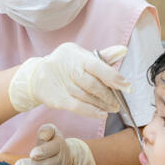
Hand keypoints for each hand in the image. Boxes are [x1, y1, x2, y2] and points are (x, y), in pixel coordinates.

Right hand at [8, 42, 131, 117]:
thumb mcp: (82, 58)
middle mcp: (68, 67)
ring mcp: (60, 82)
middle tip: (118, 103)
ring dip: (101, 104)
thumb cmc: (66, 65)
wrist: (36, 76)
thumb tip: (124, 50)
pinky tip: (101, 114)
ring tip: (112, 109)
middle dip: (108, 95)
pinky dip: (90, 111)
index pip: (98, 65)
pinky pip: (76, 106)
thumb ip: (103, 57)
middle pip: (92, 83)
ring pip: (85, 96)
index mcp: (76, 54)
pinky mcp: (55, 98)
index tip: (128, 87)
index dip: (114, 77)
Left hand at [15, 123, 95, 164]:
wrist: (66, 156)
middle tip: (18, 164)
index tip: (32, 154)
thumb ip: (46, 130)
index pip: (52, 149)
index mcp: (59, 146)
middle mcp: (60, 160)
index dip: (43, 152)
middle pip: (47, 164)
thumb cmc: (53, 142)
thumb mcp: (51, 131)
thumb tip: (43, 136)